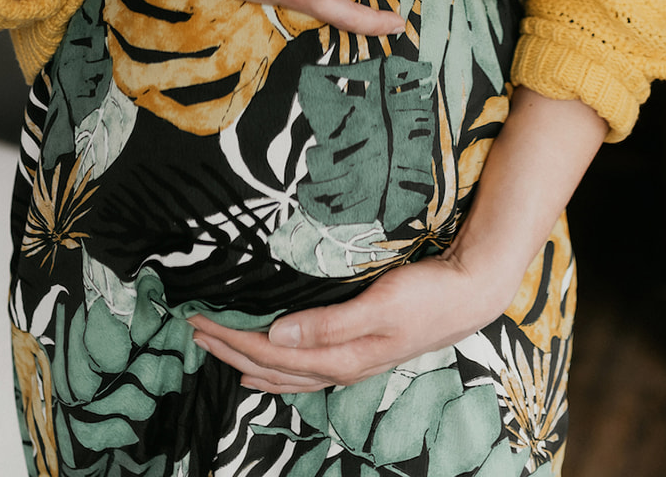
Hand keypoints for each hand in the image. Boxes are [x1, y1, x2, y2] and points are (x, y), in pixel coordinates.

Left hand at [189, 251, 517, 394]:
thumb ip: (328, 324)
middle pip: (274, 365)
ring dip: (250, 360)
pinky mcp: (360, 350)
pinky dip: (279, 367)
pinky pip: (306, 368)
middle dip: (230, 348)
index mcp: (341, 357)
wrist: (471, 294)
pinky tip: (271, 362)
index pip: (273, 352)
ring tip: (219, 352)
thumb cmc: (428, 295)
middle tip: (194, 330)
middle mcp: (342, 366)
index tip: (199, 322)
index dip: (234, 338)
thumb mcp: (380, 305)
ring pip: (288, 371)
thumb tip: (277, 335)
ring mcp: (352, 362)